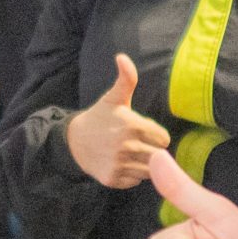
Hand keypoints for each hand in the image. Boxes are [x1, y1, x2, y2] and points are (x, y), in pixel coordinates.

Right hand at [65, 53, 171, 188]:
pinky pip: (136, 182)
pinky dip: (132, 176)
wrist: (74, 142)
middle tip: (137, 145)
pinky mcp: (112, 179)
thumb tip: (122, 56)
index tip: (145, 133)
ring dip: (144, 165)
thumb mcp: (114, 98)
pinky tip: (121, 164)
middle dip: (151, 151)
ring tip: (131, 155)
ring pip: (149, 171)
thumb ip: (126, 78)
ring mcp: (119, 164)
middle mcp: (126, 146)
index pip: (164, 139)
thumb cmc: (100, 118)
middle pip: (158, 156)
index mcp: (132, 125)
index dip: (156, 136)